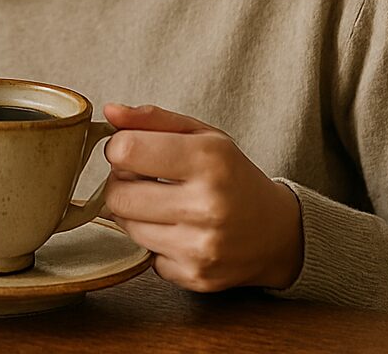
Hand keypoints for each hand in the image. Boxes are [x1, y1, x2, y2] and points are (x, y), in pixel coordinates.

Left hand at [101, 103, 302, 291]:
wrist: (277, 233)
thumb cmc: (234, 177)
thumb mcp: (203, 136)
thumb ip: (153, 120)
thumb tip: (109, 112)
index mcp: (208, 160)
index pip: (125, 151)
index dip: (119, 148)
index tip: (132, 150)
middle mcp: (206, 205)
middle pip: (117, 194)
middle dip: (121, 183)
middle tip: (143, 179)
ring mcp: (200, 246)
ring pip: (126, 226)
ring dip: (135, 213)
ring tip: (162, 204)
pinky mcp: (195, 275)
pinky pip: (145, 255)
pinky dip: (154, 242)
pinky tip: (177, 231)